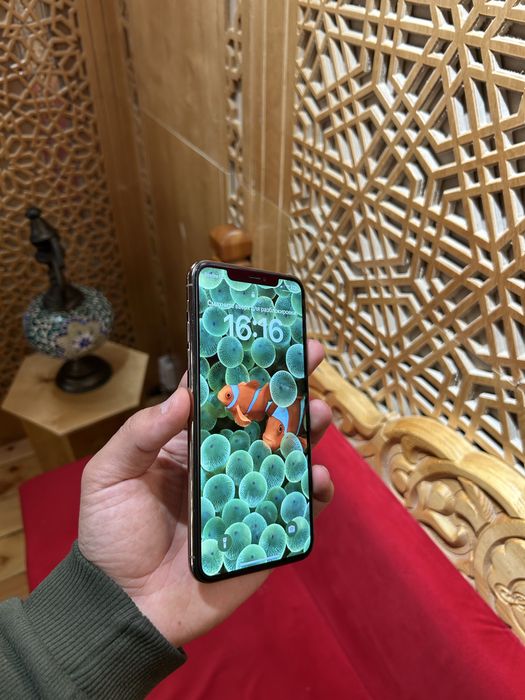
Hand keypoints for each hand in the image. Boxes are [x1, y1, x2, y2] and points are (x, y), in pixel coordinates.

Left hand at [78, 340, 332, 646]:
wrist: (125, 607)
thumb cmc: (112, 537)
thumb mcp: (110, 476)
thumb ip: (141, 434)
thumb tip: (183, 393)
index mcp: (189, 443)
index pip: (220, 395)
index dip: (244, 364)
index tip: (268, 336)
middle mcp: (224, 461)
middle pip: (264, 417)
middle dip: (290, 385)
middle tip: (313, 357)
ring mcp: (248, 494)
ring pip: (288, 454)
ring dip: (309, 429)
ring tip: (318, 412)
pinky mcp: (266, 531)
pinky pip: (299, 508)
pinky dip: (316, 490)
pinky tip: (319, 476)